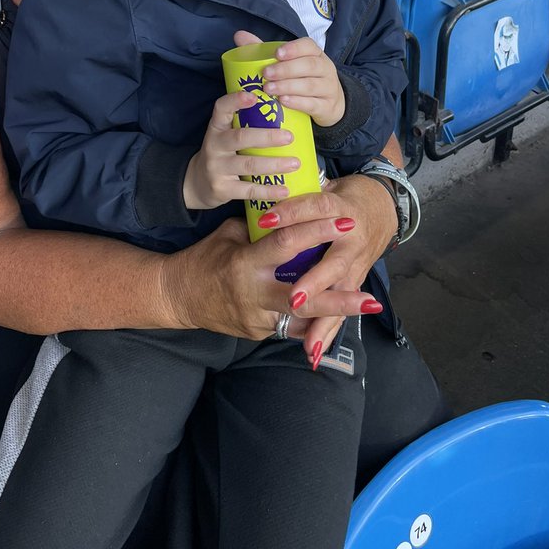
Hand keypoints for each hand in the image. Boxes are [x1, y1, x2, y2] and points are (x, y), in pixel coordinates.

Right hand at [158, 210, 369, 340]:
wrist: (177, 297)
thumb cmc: (203, 258)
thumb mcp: (228, 236)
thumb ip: (259, 230)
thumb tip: (289, 214)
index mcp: (245, 263)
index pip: (286, 244)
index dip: (317, 231)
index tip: (345, 222)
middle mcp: (253, 294)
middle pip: (303, 299)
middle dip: (339, 299)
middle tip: (371, 298)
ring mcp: (256, 318)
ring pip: (301, 320)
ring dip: (334, 315)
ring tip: (365, 309)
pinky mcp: (256, 333)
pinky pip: (288, 327)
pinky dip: (310, 321)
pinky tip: (334, 317)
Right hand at [183, 89, 299, 209]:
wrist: (197, 183)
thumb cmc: (221, 154)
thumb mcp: (225, 136)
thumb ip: (244, 126)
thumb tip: (284, 116)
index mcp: (216, 128)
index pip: (221, 109)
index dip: (235, 101)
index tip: (254, 97)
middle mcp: (214, 146)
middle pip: (240, 138)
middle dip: (267, 137)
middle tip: (289, 137)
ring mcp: (216, 168)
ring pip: (248, 165)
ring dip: (274, 164)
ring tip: (295, 163)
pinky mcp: (222, 188)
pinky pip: (248, 189)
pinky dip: (268, 190)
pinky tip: (284, 190)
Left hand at [233, 30, 345, 128]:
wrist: (328, 103)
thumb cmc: (302, 78)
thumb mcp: (288, 63)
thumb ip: (264, 50)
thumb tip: (240, 35)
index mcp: (315, 54)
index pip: (308, 46)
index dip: (293, 48)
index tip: (276, 53)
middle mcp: (325, 68)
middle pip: (309, 65)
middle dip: (286, 69)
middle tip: (266, 74)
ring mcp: (328, 88)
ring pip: (310, 85)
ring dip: (288, 86)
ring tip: (269, 89)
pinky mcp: (326, 107)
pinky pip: (313, 104)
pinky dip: (297, 102)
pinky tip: (283, 101)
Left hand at [260, 174, 397, 362]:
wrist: (382, 207)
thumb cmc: (343, 196)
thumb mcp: (323, 189)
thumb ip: (296, 198)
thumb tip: (261, 206)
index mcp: (338, 206)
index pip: (315, 207)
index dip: (292, 213)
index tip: (266, 221)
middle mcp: (350, 237)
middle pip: (332, 263)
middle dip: (314, 283)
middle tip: (294, 299)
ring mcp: (356, 262)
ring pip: (339, 294)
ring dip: (324, 319)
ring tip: (309, 344)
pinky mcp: (357, 279)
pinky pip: (342, 309)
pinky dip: (328, 329)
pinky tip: (314, 352)